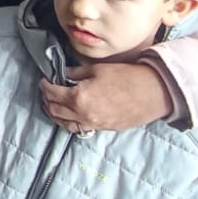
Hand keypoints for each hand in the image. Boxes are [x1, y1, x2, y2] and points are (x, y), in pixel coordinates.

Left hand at [38, 61, 171, 133]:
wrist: (153, 92)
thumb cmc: (127, 77)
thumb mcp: (97, 70)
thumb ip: (76, 74)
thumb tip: (64, 74)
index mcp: (79, 98)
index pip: (53, 94)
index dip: (45, 86)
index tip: (43, 79)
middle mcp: (83, 115)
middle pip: (55, 111)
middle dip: (46, 100)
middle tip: (45, 91)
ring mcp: (94, 124)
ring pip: (65, 124)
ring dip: (55, 114)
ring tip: (52, 105)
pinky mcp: (104, 128)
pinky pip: (80, 128)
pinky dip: (70, 122)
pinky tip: (69, 115)